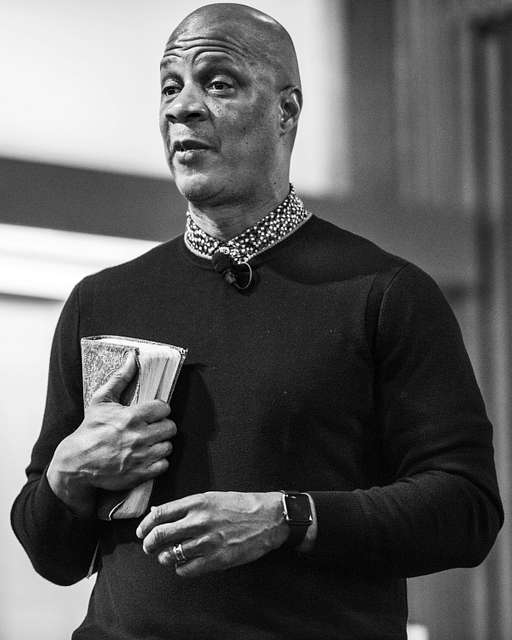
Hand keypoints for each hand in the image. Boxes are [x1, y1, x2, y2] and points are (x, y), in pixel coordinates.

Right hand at [47, 352, 176, 515]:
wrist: (76, 462)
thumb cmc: (90, 430)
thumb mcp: (102, 400)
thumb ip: (121, 378)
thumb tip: (133, 357)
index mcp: (132, 417)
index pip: (164, 408)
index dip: (159, 410)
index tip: (152, 413)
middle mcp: (139, 436)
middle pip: (170, 427)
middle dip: (162, 426)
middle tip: (152, 427)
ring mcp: (141, 456)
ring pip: (168, 446)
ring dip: (161, 444)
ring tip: (149, 442)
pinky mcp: (141, 473)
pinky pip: (164, 464)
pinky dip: (158, 461)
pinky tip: (147, 456)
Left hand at [136, 491, 289, 576]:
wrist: (269, 518)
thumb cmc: (242, 505)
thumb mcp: (213, 497)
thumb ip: (187, 506)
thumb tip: (161, 512)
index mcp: (198, 502)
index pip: (160, 513)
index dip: (146, 524)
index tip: (142, 530)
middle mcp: (200, 521)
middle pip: (161, 534)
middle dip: (149, 543)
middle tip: (149, 547)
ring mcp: (208, 541)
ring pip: (171, 554)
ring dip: (165, 557)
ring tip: (167, 556)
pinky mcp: (217, 559)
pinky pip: (187, 569)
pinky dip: (180, 568)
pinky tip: (184, 564)